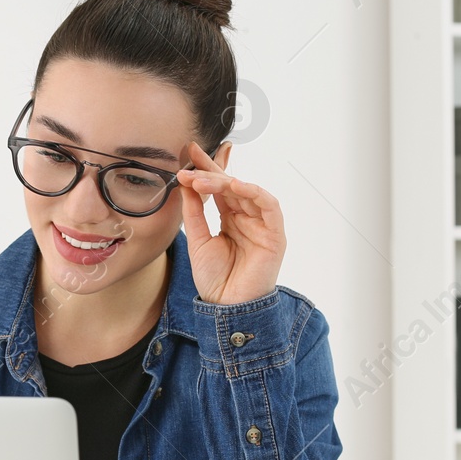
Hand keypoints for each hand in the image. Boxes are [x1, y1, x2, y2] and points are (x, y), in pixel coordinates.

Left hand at [176, 142, 284, 304]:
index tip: (189, 150)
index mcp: (230, 218)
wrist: (227, 308)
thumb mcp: (197, 239)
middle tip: (190, 162)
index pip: (219, 187)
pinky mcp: (275, 234)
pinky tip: (235, 185)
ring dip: (224, 181)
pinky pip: (269, 205)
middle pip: (231, 184)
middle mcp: (247, 217)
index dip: (207, 167)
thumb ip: (194, 212)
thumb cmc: (215, 278)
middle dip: (211, 170)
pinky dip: (254, 192)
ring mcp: (261, 224)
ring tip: (202, 179)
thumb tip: (185, 182)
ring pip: (247, 191)